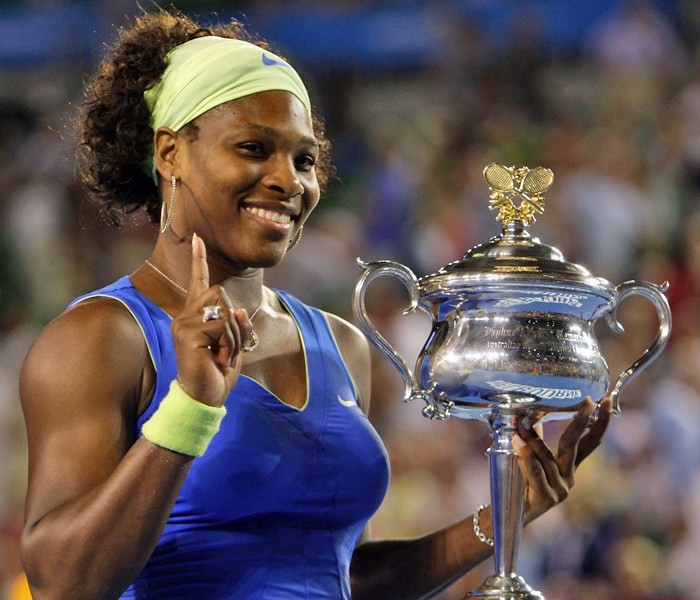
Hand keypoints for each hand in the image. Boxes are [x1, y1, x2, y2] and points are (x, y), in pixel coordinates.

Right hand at [170, 233, 253, 406]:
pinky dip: (230, 345)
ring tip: (221, 356)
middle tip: (225, 349)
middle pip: (219, 293)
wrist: (204, 398)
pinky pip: (223, 327)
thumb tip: (234, 308)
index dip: (198, 260)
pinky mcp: (187, 334)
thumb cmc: (217, 373)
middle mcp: (185, 316)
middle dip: (233, 322)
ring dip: (233, 337)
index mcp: (195, 316)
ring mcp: (183, 324)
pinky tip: (218, 360)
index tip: (197, 237)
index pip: (198, 282)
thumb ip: (235, 324)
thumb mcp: (233, 344)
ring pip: (224, 310)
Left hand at [517, 396, 612, 521]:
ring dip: (531, 437)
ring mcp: (559, 490)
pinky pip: (534, 470)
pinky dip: (525, 454)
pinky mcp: (545, 498)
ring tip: (518, 422)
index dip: (600, 422)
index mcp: (568, 467)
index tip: (607, 401)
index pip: (590, 442)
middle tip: (588, 403)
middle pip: (576, 445)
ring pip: (546, 456)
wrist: (506, 515)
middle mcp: (568, 478)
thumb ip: (535, 437)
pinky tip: (517, 440)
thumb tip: (533, 410)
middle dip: (581, 422)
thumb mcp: (529, 456)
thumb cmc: (518, 482)